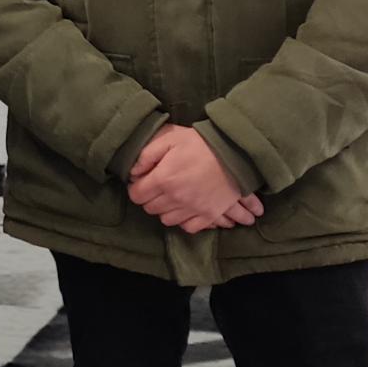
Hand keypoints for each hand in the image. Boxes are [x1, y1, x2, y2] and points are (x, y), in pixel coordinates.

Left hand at [128, 127, 258, 233]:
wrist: (235, 153)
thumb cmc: (200, 143)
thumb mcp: (170, 138)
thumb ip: (147, 155)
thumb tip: (132, 171)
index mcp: (163, 179)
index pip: (136, 195)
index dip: (136, 188)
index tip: (141, 182)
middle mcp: (175, 198)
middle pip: (150, 208)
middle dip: (150, 198)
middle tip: (157, 188)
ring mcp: (193, 209)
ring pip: (166, 220)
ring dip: (165, 210)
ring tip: (171, 198)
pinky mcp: (209, 214)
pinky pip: (188, 227)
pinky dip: (184, 221)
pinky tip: (185, 210)